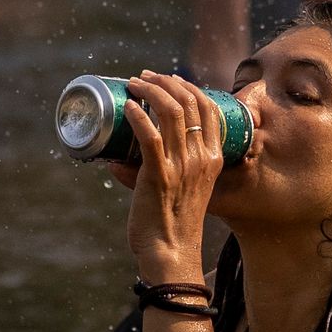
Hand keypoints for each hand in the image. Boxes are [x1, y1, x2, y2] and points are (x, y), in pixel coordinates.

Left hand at [112, 70, 227, 286]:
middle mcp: (201, 158)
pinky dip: (139, 116)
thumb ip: (163, 173)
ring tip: (133, 84)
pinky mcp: (159, 176)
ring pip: (171, 112)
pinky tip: (128, 107)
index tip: (167, 78)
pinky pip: (151, 136)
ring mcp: (182, 166)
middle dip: (164, 81)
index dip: (187, 86)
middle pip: (189, 102)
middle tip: (143, 77)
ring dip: (150, 90)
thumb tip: (119, 161)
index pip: (208, 108)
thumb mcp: (186, 191)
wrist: (171, 254)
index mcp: (213, 158)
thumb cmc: (172, 225)